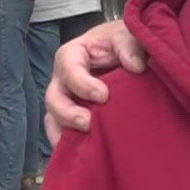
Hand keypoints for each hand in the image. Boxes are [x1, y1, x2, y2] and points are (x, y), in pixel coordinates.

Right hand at [44, 20, 146, 139]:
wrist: (129, 53)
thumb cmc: (123, 41)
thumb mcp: (127, 35)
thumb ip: (129, 46)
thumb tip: (136, 66)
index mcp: (73, 54)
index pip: (68, 68)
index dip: (82, 83)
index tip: (103, 95)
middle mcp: (64, 79)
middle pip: (54, 98)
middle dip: (67, 113)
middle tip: (88, 123)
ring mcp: (67, 100)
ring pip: (54, 119)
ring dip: (64, 133)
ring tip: (83, 146)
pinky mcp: (75, 117)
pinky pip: (63, 133)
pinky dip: (69, 144)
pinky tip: (84, 155)